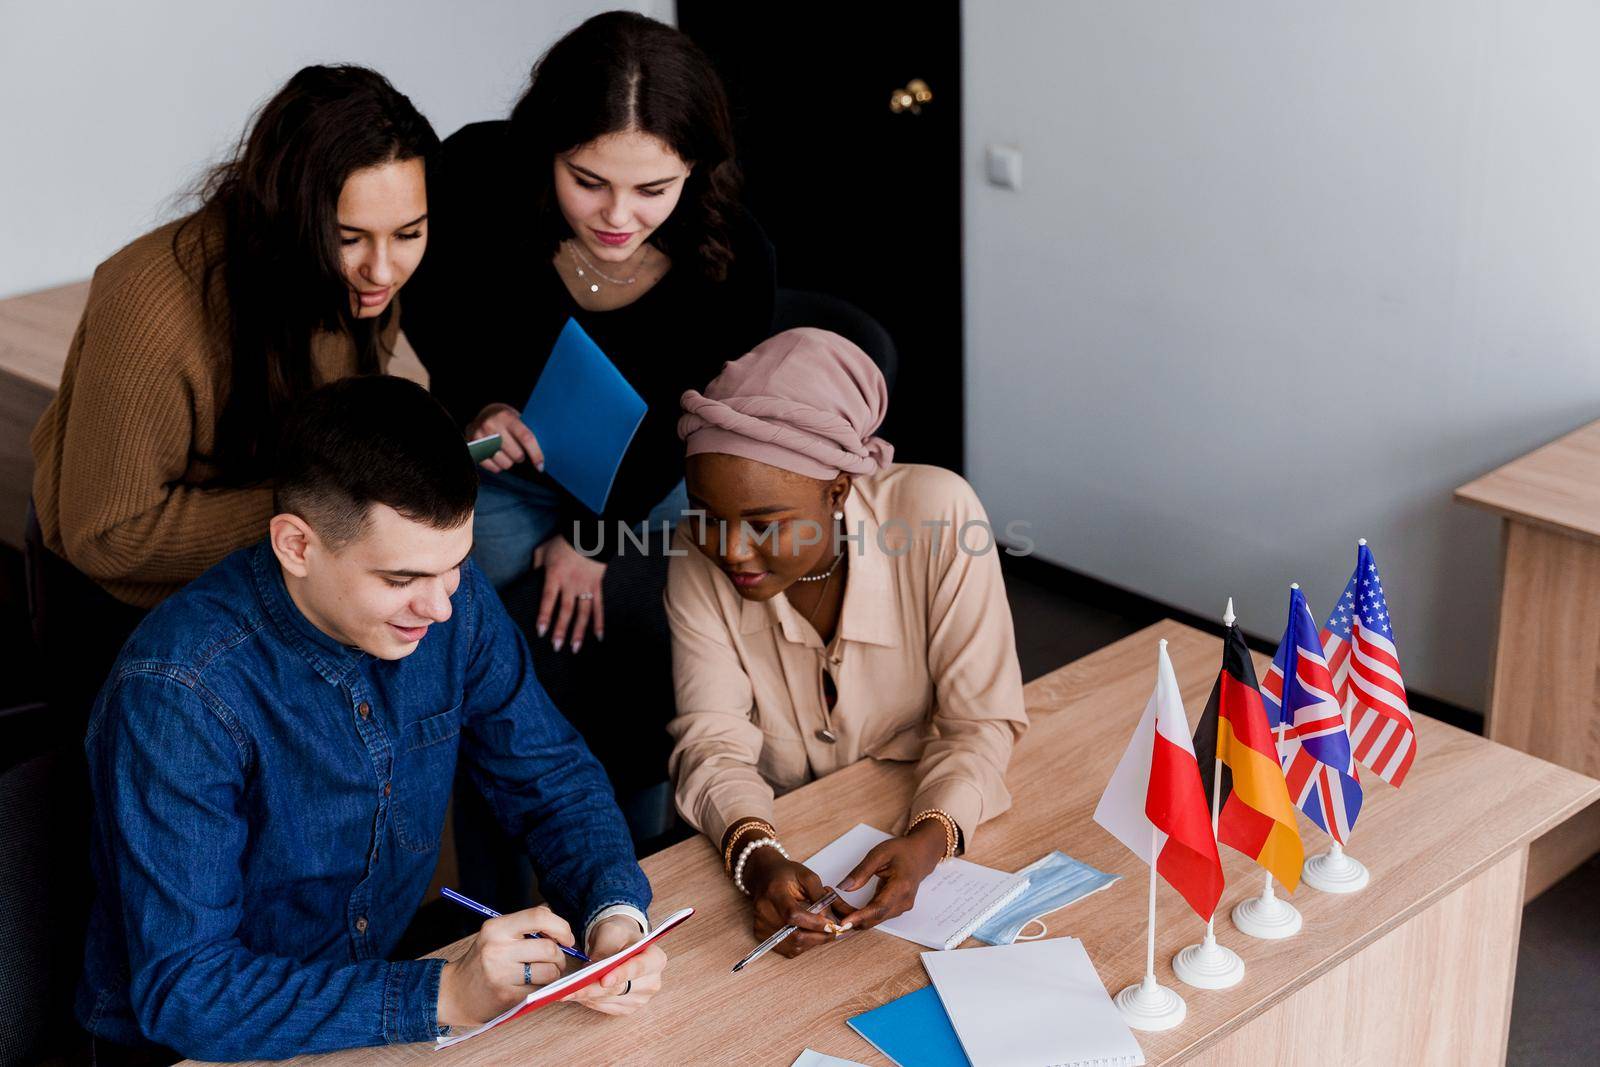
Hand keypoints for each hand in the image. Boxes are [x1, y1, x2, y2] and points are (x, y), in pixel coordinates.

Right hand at [436, 906, 574, 1027]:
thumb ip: (524, 925)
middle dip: (560, 957)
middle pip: (549, 948)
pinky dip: (542, 989)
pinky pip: (540, 990)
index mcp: (497, 928)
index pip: (539, 916)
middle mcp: (497, 948)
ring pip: (550, 971)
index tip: (566, 939)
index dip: (561, 927)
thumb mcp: (496, 935)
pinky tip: (530, 987)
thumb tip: (557, 921)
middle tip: (555, 961)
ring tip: (542, 975)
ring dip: (553, 974)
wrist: (454, 993)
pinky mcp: (506, 996)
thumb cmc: (482, 961)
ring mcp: (501, 974)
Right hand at [467, 403, 544, 472]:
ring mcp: (479, 437)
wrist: (481, 414)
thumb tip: (541, 457)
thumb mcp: (516, 417)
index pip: (526, 438)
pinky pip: (493, 467)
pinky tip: (497, 456)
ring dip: (509, 462)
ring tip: (507, 452)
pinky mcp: (472, 448)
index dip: (536, 454)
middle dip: (521, 457)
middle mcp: (491, 426)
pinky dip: (498, 466)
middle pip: (516, 454)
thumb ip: (526, 432)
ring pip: (505, 463)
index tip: (540, 466)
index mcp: (506, 417)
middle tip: (519, 452)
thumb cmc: (505, 418)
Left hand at [533, 535, 605, 651]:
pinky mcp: (597, 586)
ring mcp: (585, 586)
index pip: (548, 599)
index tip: (541, 632)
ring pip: (583, 613)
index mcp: (555, 576)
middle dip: (561, 630)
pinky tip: (598, 637)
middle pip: (566, 610)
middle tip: (556, 647)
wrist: (588, 533)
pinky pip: (599, 607)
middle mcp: (571, 584)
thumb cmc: (562, 542)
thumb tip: (531, 579)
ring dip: (579, 632)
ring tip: (575, 648)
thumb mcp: (542, 551)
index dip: (545, 616)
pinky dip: (599, 622)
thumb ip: (536, 566)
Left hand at [565, 915, 666, 1016]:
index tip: (603, 979)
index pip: (638, 968)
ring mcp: (641, 998)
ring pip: (609, 1000)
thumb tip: (592, 970)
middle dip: (593, 988)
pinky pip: (606, 1007)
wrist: (620, 943)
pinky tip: (577, 994)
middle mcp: (652, 982)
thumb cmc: (619, 935)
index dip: (620, 974)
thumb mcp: (612, 932)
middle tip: (570, 988)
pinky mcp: (628, 1008)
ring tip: (567, 990)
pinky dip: (589, 1001)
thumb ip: (604, 948)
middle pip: (620, 988)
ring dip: (587, 996)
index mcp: (655, 959)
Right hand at [742, 848, 853, 958]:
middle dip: (819, 936)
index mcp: (774, 892)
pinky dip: (802, 945)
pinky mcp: (761, 935)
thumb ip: (821, 896)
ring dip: (812, 942)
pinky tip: (809, 933)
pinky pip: (787, 949)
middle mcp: (764, 911)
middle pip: (794, 935)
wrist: (763, 876)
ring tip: (822, 931)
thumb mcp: (807, 877)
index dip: (814, 923)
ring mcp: (760, 925)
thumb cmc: (785, 875)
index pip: (794, 915)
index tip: (831, 924)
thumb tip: (833, 918)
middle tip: (834, 931)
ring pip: (793, 946)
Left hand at [835, 821, 946, 930]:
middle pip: (874, 917)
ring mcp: (901, 908)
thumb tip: (844, 887)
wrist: (920, 856)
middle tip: (828, 905)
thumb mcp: (879, 854)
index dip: (860, 916)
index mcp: (901, 886)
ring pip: (874, 920)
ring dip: (854, 916)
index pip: (879, 908)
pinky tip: (846, 907)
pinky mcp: (896, 910)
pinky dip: (860, 914)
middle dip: (850, 916)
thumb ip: (861, 871)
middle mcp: (903, 902)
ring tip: (834, 903)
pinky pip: (876, 916)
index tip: (843, 921)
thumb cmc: (901, 852)